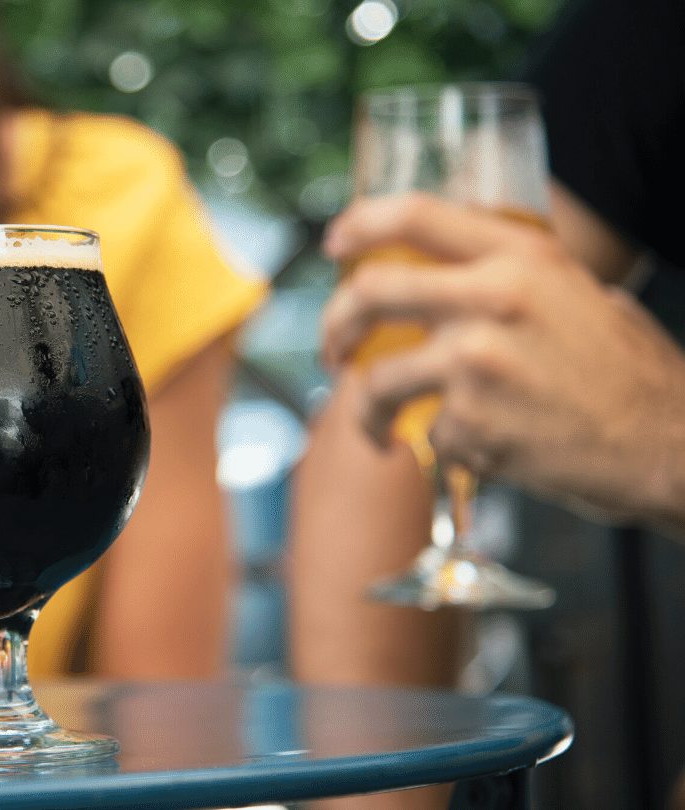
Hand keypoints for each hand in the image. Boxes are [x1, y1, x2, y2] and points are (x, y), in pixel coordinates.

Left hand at [321, 194, 684, 527]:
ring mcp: (476, 363)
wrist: (669, 443)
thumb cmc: (624, 370)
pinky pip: (427, 433)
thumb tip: (435, 271)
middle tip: (335, 350)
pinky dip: (443, 446)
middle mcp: (492, 300)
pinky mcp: (472, 424)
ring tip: (377, 430)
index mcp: (521, 256)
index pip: (416, 214)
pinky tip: (478, 448)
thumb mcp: (574, 291)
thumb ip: (507, 276)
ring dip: (364, 412)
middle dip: (334, 325)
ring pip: (376, 383)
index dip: (360, 224)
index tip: (334, 243)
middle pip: (369, 293)